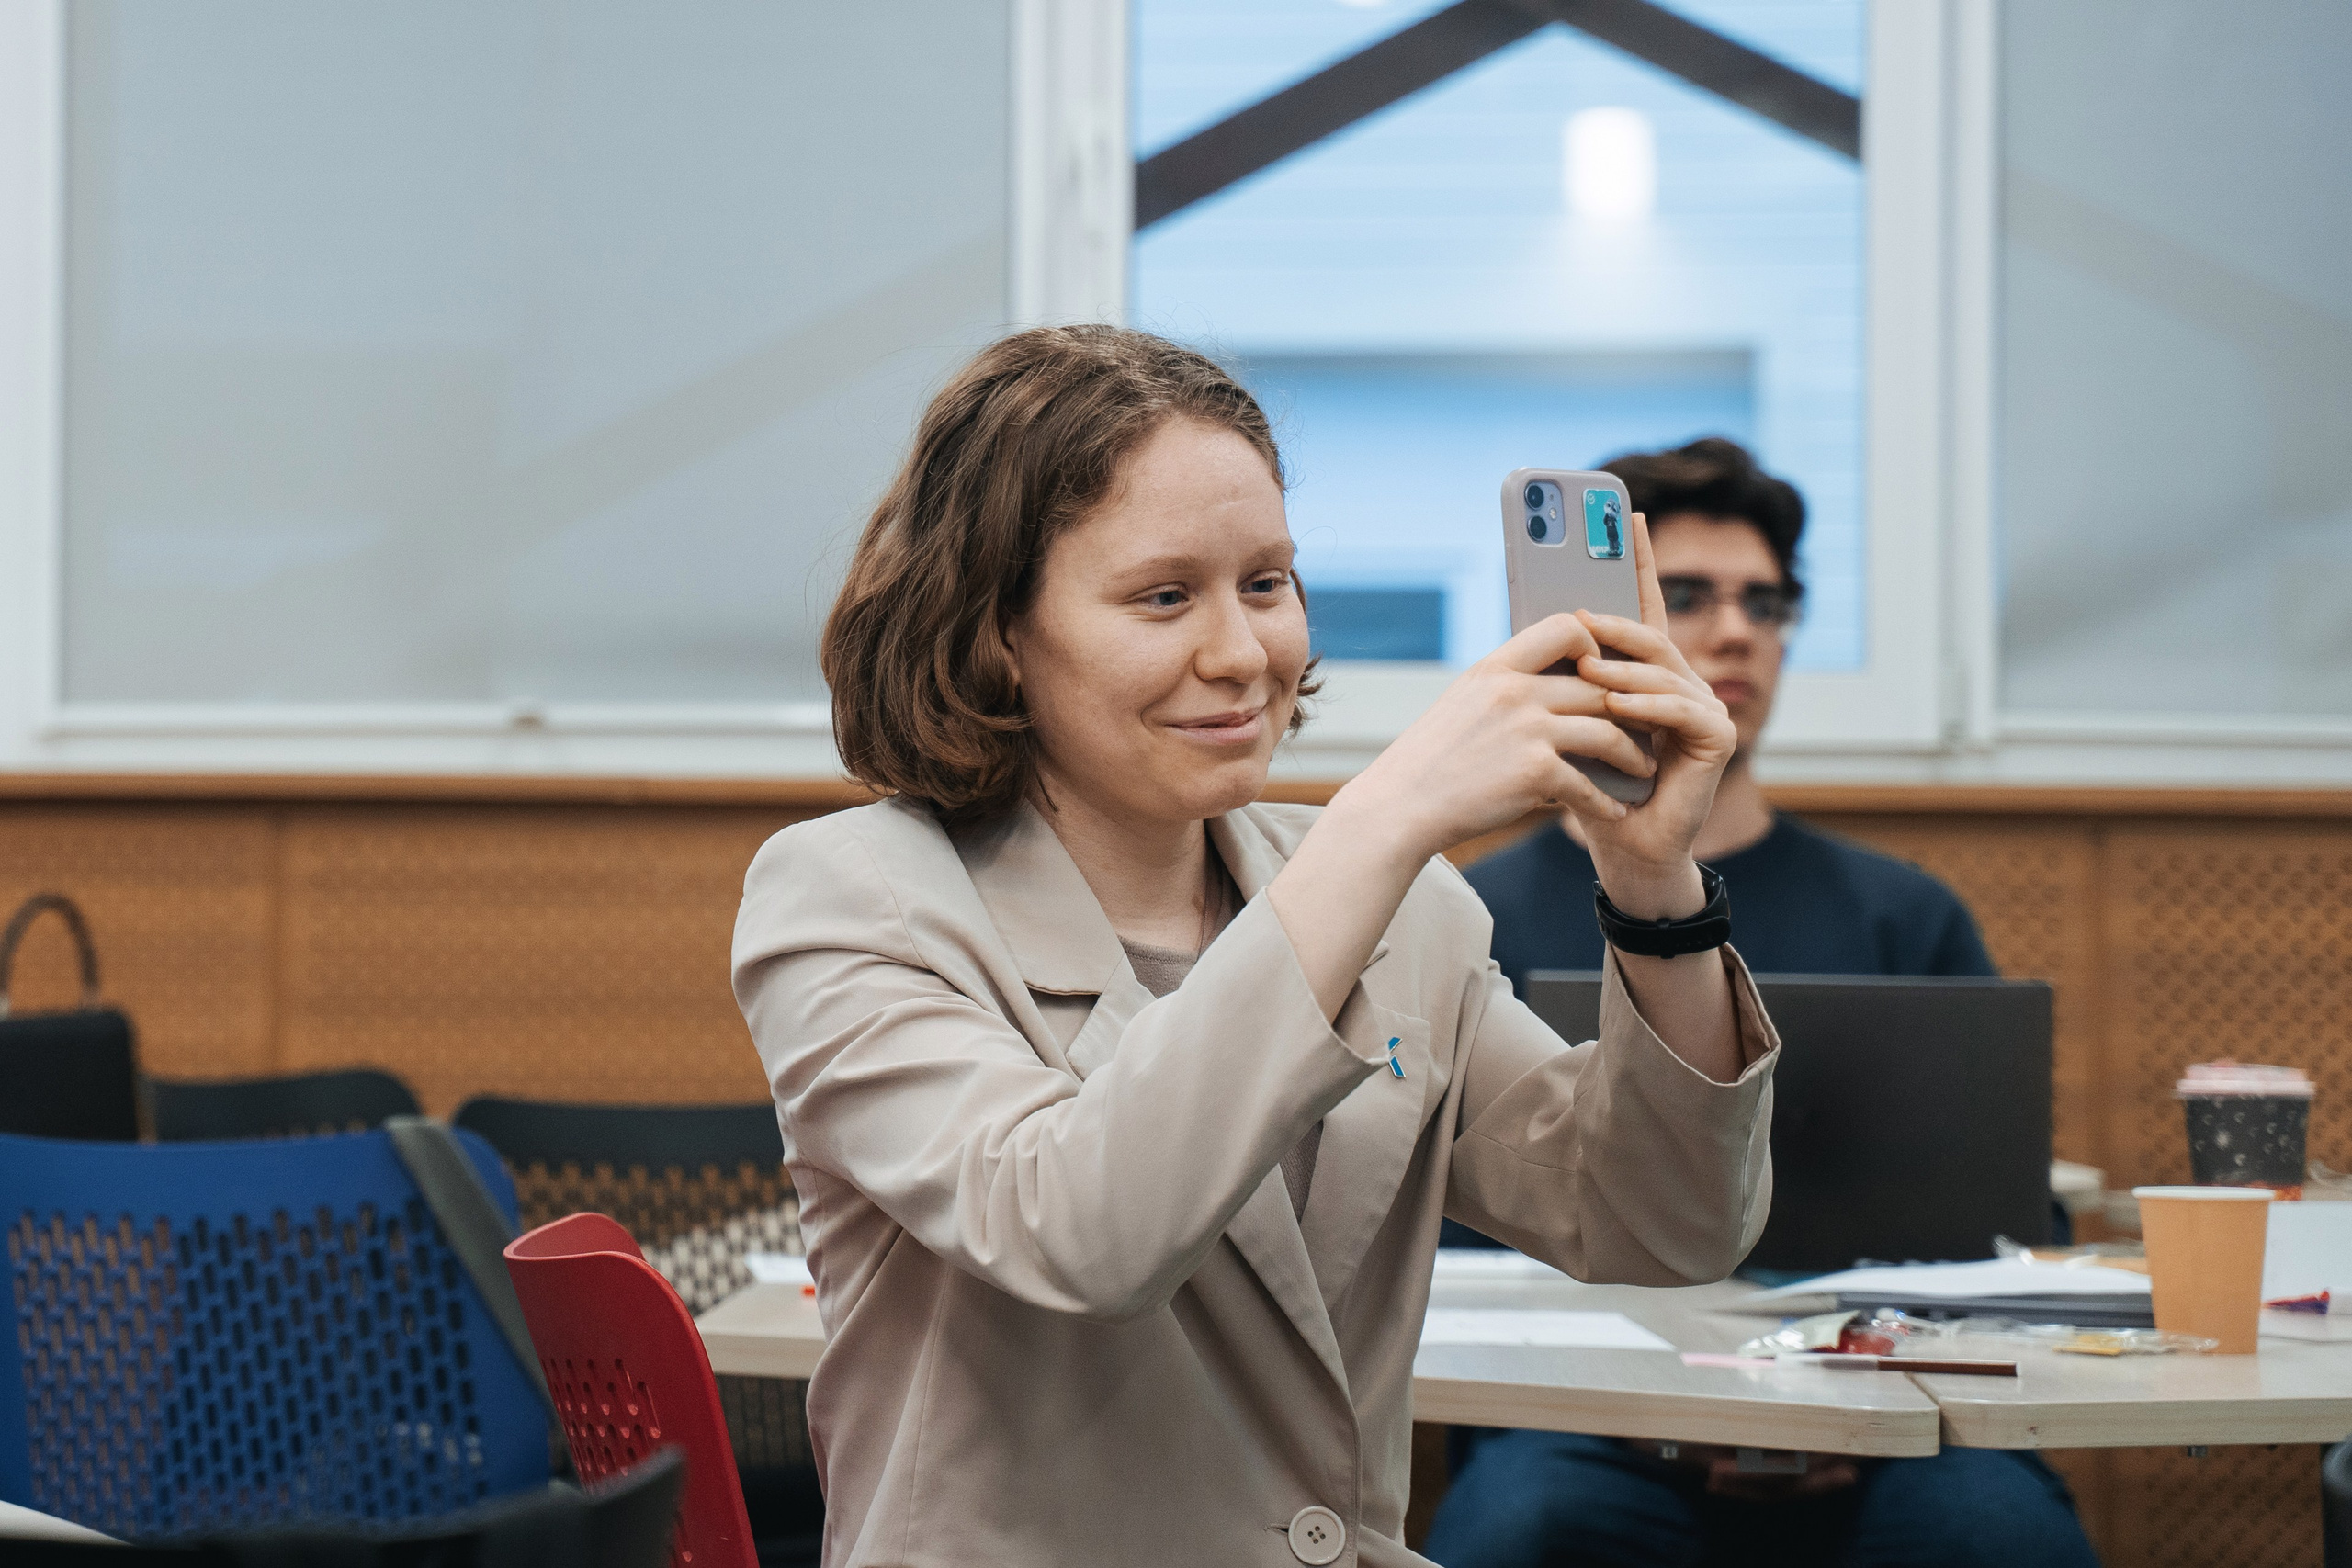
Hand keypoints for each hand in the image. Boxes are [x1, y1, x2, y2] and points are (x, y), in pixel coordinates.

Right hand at [1325, 611, 1655, 870]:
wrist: (1399, 807)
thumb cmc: (1431, 760)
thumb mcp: (1463, 703)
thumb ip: (1506, 687)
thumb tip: (1552, 682)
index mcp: (1495, 667)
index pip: (1566, 627)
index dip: (1596, 645)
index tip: (1605, 673)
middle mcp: (1513, 691)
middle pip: (1599, 686)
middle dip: (1632, 708)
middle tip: (1651, 726)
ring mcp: (1526, 731)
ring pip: (1608, 732)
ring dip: (1633, 755)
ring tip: (1643, 769)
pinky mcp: (1534, 774)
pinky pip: (1590, 785)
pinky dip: (1607, 802)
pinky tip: (1615, 811)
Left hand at [1569, 511, 1736, 917]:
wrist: (1621, 842)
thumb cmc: (1592, 783)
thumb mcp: (1571, 719)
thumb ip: (1569, 674)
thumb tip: (1542, 621)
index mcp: (1650, 672)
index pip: (1644, 605)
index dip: (1638, 559)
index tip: (1627, 512)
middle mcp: (1684, 682)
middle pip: (1649, 635)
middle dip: (1614, 621)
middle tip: (1579, 614)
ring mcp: (1706, 708)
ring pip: (1661, 671)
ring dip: (1620, 669)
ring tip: (1586, 670)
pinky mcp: (1719, 737)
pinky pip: (1680, 709)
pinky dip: (1645, 705)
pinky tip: (1614, 705)